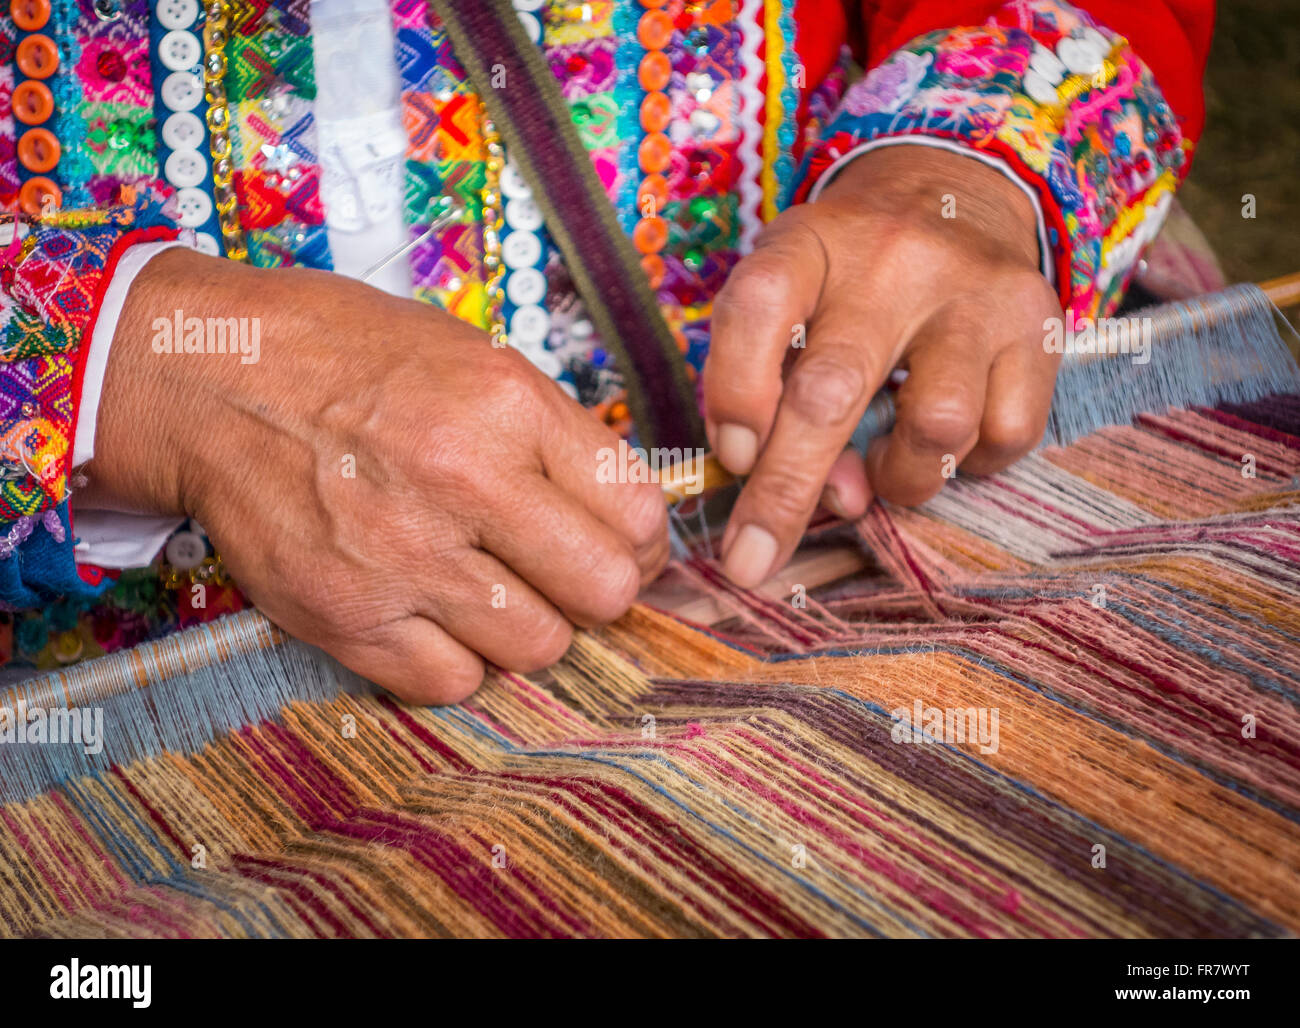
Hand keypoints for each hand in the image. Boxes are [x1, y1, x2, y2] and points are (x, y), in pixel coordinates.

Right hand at [83, 248, 668, 701]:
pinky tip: (434, 617)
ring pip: (537, 649)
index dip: (642, 540)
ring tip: (490, 590)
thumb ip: (554, 438)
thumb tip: (624, 517)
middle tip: (564, 575)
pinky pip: (453, 682)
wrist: (213, 379)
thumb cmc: (348, 360)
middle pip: (604, 593)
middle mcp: (464, 482)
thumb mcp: (473, 358)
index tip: (622, 545)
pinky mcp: (346, 616)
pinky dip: (456, 660)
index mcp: (508, 406)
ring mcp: (403, 557)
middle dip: (598, 591)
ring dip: (527, 628)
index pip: (638, 513)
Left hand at [704, 145, 1062, 586]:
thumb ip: (779, 392)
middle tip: (752, 559)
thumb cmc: (847, 278)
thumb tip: (838, 498)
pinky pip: (1006, 436)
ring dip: (901, 477)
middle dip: (785, 491)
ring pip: (937, 425)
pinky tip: (950, 440)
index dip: (735, 392)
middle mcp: (890, 261)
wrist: (956, 197)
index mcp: (808, 244)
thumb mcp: (790, 301)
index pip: (756, 306)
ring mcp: (972, 292)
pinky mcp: (1039, 325)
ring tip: (890, 462)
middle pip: (831, 391)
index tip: (733, 457)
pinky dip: (972, 465)